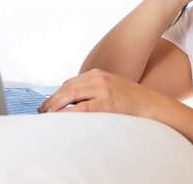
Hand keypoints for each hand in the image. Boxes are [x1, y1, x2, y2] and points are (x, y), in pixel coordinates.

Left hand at [37, 69, 162, 116]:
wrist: (151, 104)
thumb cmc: (130, 101)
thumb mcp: (110, 89)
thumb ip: (93, 91)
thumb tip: (73, 103)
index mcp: (98, 74)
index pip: (71, 82)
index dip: (57, 94)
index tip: (48, 104)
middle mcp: (99, 78)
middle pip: (68, 87)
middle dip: (52, 100)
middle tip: (42, 111)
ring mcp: (103, 89)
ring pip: (71, 95)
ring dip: (56, 105)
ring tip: (47, 115)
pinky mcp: (107, 103)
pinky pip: (81, 108)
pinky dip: (68, 112)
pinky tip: (60, 118)